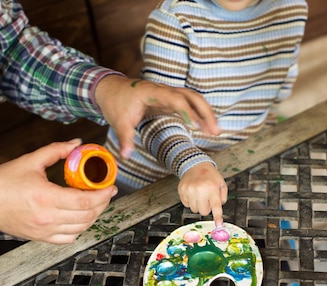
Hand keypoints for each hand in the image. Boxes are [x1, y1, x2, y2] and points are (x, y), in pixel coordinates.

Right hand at [0, 140, 116, 243]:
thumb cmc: (2, 183)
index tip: (111, 187)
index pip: (85, 201)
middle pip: (87, 216)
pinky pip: (68, 238)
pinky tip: (80, 218)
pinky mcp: (40, 238)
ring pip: (81, 229)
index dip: (103, 195)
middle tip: (107, 193)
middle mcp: (47, 217)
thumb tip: (76, 144)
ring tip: (97, 204)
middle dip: (103, 204)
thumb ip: (56, 151)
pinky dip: (79, 229)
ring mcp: (44, 231)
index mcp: (46, 197)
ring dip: (93, 217)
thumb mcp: (30, 161)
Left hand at [95, 75, 219, 158]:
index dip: (188, 112)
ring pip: (193, 98)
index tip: (196, 127)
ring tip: (215, 131)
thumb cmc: (115, 102)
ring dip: (205, 113)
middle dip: (205, 112)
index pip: (176, 99)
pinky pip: (188, 104)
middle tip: (215, 131)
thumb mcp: (118, 122)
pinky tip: (205, 127)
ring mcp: (167, 94)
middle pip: (192, 96)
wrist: (111, 88)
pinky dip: (198, 114)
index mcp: (152, 92)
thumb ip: (125, 139)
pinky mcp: (168, 100)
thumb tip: (126, 156)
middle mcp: (164, 90)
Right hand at [178, 162, 226, 226]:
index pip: (215, 206)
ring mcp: (189, 191)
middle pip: (203, 211)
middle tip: (207, 200)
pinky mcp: (182, 191)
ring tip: (200, 195)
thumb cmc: (210, 175)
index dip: (217, 217)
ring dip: (198, 205)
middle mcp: (200, 190)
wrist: (195, 165)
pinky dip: (190, 201)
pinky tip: (193, 193)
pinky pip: (186, 205)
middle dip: (206, 208)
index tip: (219, 224)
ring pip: (194, 210)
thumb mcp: (221, 184)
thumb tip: (218, 208)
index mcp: (212, 188)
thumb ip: (223, 197)